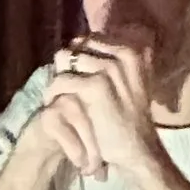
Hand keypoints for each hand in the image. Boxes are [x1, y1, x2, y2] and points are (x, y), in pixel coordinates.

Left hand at [46, 37, 160, 180]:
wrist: (136, 150)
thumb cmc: (127, 120)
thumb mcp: (127, 82)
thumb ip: (107, 60)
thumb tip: (76, 43)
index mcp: (132, 50)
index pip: (88, 40)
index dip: (77, 58)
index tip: (75, 78)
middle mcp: (124, 53)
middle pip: (75, 47)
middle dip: (66, 67)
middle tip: (65, 90)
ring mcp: (111, 68)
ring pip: (65, 59)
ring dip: (58, 80)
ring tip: (58, 98)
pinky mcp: (96, 85)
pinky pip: (62, 80)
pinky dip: (54, 94)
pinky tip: (55, 107)